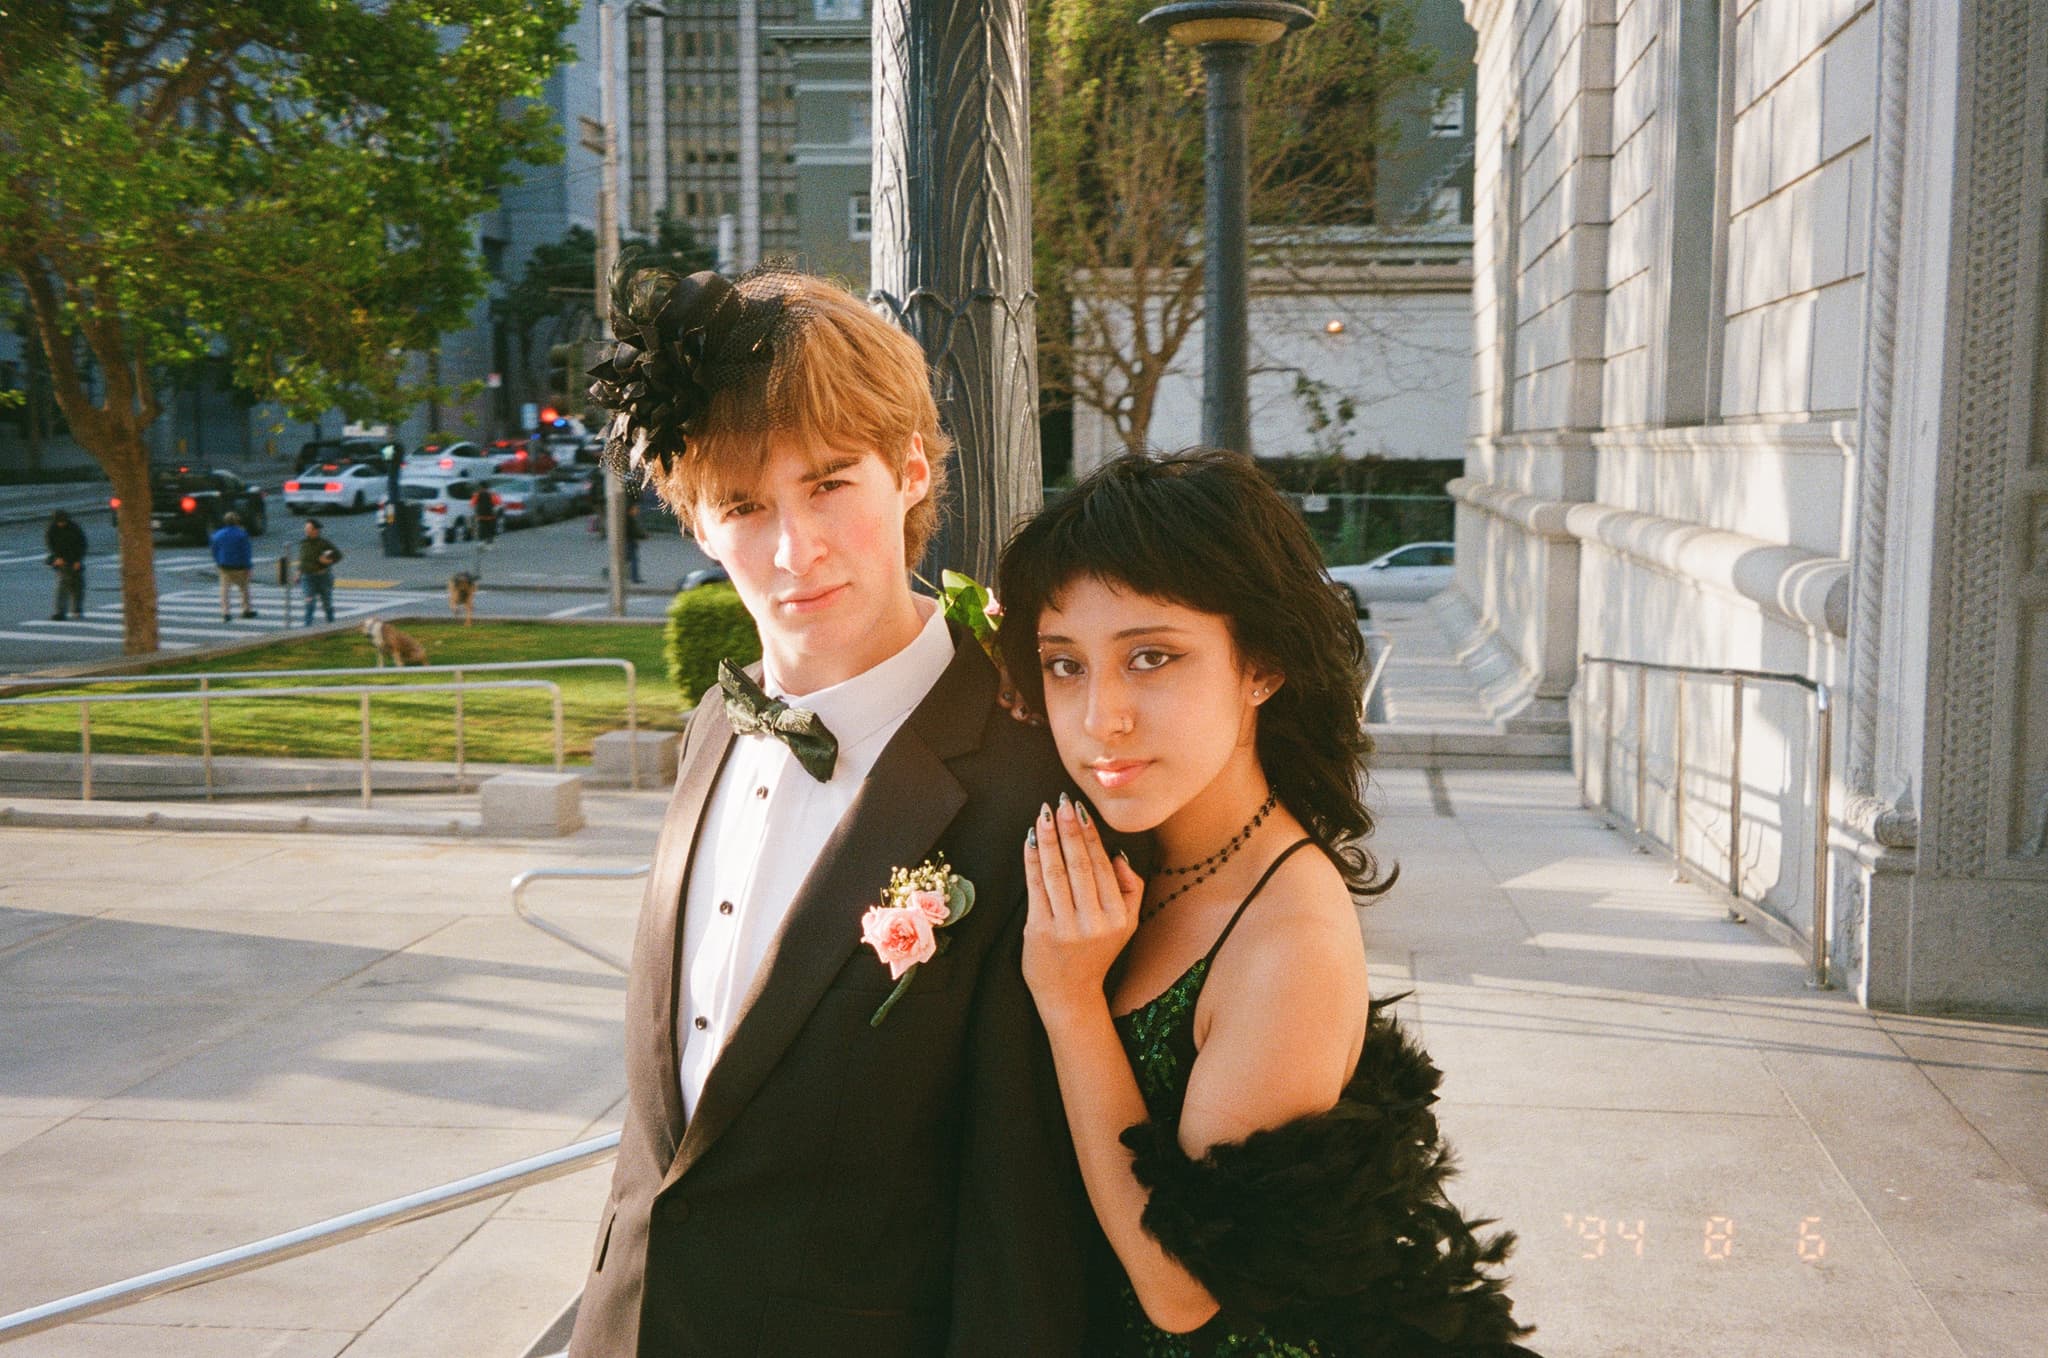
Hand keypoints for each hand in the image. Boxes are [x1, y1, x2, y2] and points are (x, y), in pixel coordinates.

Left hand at [1022, 794, 1145, 1019]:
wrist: (1070, 994)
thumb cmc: (1097, 952)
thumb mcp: (1128, 924)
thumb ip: (1132, 888)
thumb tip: (1117, 853)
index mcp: (1118, 916)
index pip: (1102, 866)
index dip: (1090, 835)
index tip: (1080, 809)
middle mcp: (1094, 922)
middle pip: (1079, 865)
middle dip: (1068, 829)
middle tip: (1060, 802)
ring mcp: (1065, 927)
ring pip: (1055, 872)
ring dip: (1049, 838)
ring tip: (1044, 815)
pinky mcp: (1039, 931)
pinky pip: (1035, 886)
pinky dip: (1032, 860)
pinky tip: (1031, 840)